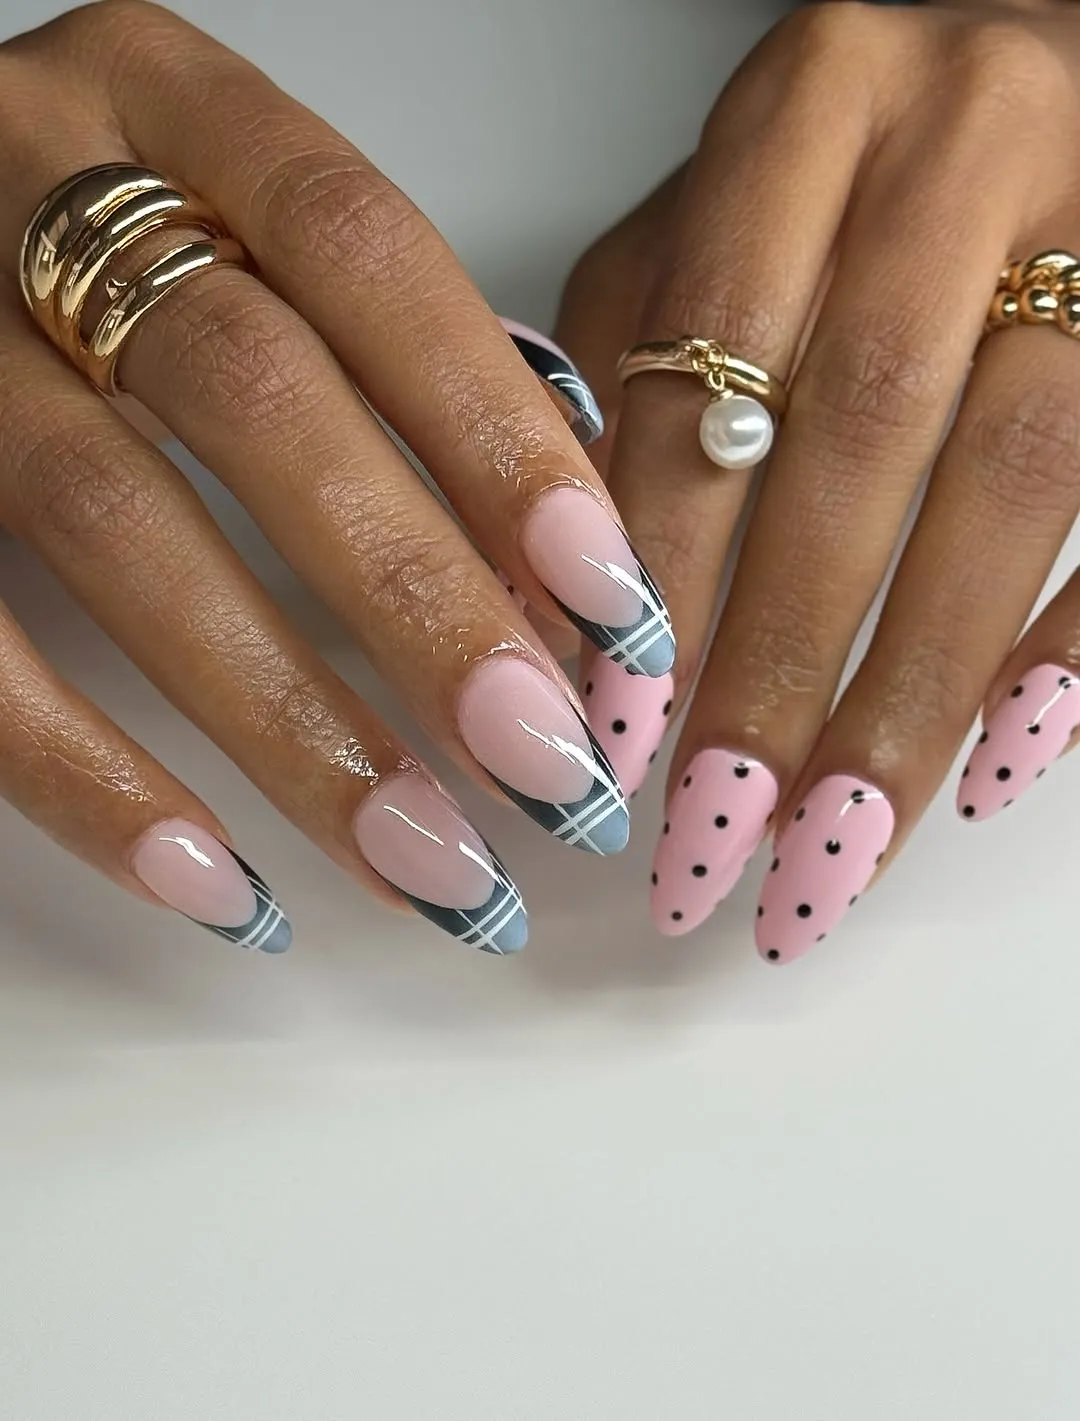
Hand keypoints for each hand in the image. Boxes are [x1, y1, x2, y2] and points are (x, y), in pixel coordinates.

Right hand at [0, 1, 674, 955]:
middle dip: (415, 599)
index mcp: (168, 103)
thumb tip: (555, 553)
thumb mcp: (255, 246)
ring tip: (427, 862)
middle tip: (542, 764)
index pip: (367, 250)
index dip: (496, 430)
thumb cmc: (123, 251)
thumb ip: (397, 367)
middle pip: (251, 396)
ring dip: (287, 720)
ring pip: (109, 525)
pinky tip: (227, 886)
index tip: (610, 604)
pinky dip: (95, 782)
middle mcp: (32, 188)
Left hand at [561, 1, 1079, 958]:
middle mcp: (965, 148)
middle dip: (783, 665)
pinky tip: (1003, 765)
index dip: (664, 572)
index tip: (620, 737)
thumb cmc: (833, 177)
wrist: (1026, 71)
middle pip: (865, 442)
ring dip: (915, 693)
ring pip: (1017, 485)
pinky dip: (1076, 645)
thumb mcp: (694, 236)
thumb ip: (621, 386)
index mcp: (807, 113)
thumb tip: (552, 609)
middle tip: (717, 837)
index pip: (714, 373)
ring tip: (833, 851)